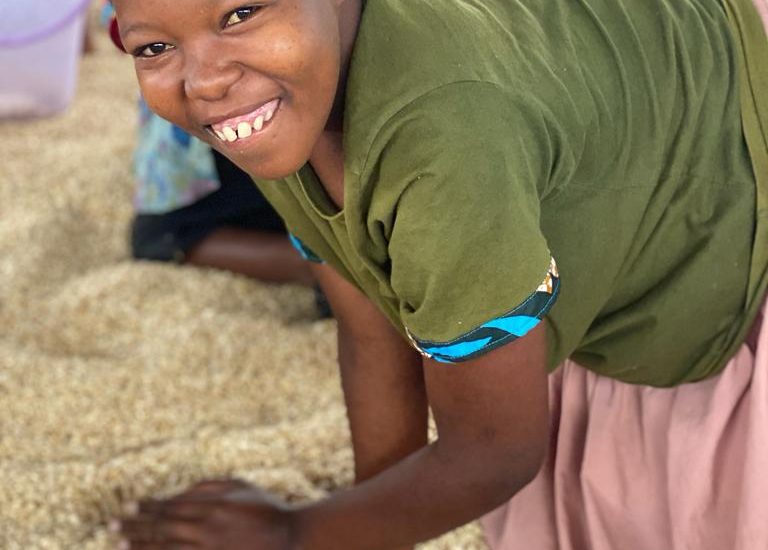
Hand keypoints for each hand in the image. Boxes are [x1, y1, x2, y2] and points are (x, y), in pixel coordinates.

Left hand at [113, 479, 297, 549]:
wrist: (290, 538)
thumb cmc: (265, 508)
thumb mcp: (240, 486)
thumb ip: (209, 486)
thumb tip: (180, 491)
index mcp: (212, 505)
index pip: (170, 506)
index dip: (147, 507)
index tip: (129, 507)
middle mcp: (206, 528)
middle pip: (162, 527)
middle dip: (135, 526)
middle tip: (111, 526)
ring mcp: (209, 549)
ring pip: (165, 549)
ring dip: (140, 546)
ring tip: (120, 544)